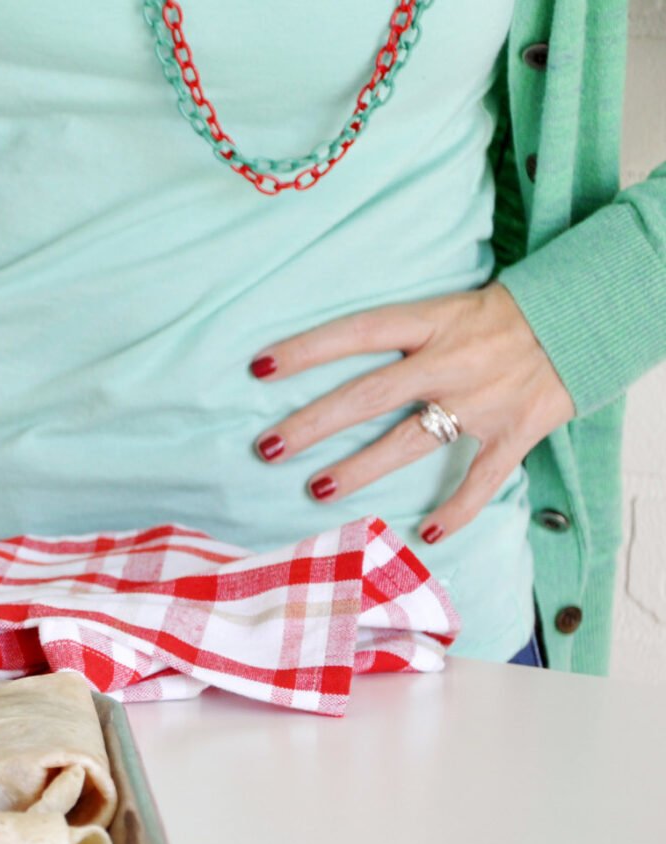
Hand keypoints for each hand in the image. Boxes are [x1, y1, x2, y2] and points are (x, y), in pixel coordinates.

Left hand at [250, 282, 573, 543]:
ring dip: (361, 468)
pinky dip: (458, 508)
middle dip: (316, 422)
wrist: (589, 317)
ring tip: (316, 489)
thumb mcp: (450, 305)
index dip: (308, 348)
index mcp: (433, 321)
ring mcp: (482, 400)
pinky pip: (482, 477)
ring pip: (410, 440)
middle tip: (269, 446)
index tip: (259, 367)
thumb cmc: (504, 315)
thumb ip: (402, 334)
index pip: (358, 332)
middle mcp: (452, 361)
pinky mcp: (515, 430)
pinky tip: (428, 532)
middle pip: (371, 394)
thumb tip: (332, 352)